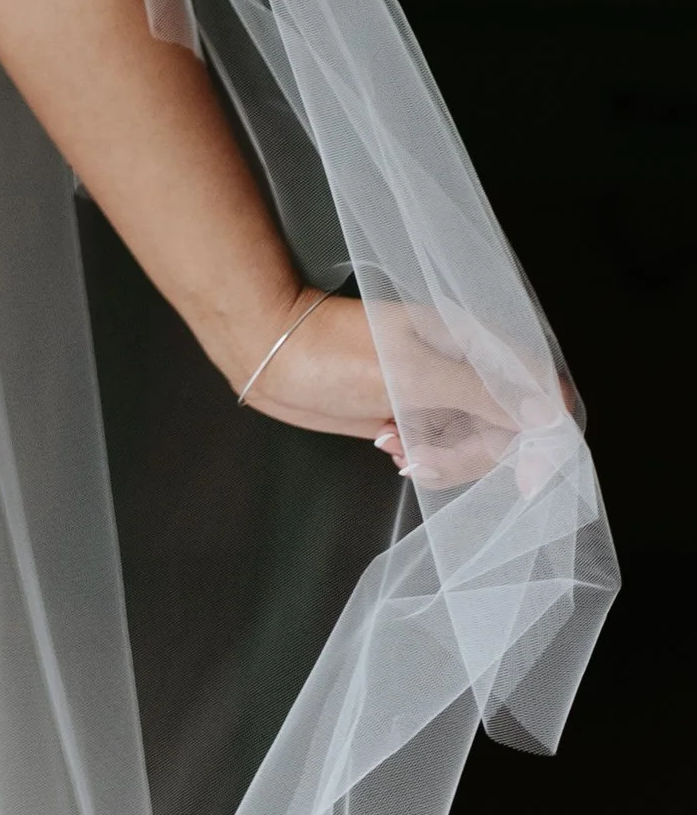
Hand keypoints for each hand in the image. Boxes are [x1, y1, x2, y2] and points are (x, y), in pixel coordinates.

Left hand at [245, 290, 577, 492]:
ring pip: (476, 442)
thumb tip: (545, 414)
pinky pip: (442, 446)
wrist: (270, 356)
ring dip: (446, 459)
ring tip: (397, 450)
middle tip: (426, 458)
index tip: (525, 474)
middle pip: (511, 426)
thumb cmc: (333, 353)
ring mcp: (438, 388)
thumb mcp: (413, 375)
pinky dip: (425, 457)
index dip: (545, 434)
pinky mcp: (413, 410)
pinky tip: (388, 447)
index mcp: (471, 340)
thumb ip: (482, 393)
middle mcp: (462, 363)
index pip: (540, 387)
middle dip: (476, 454)